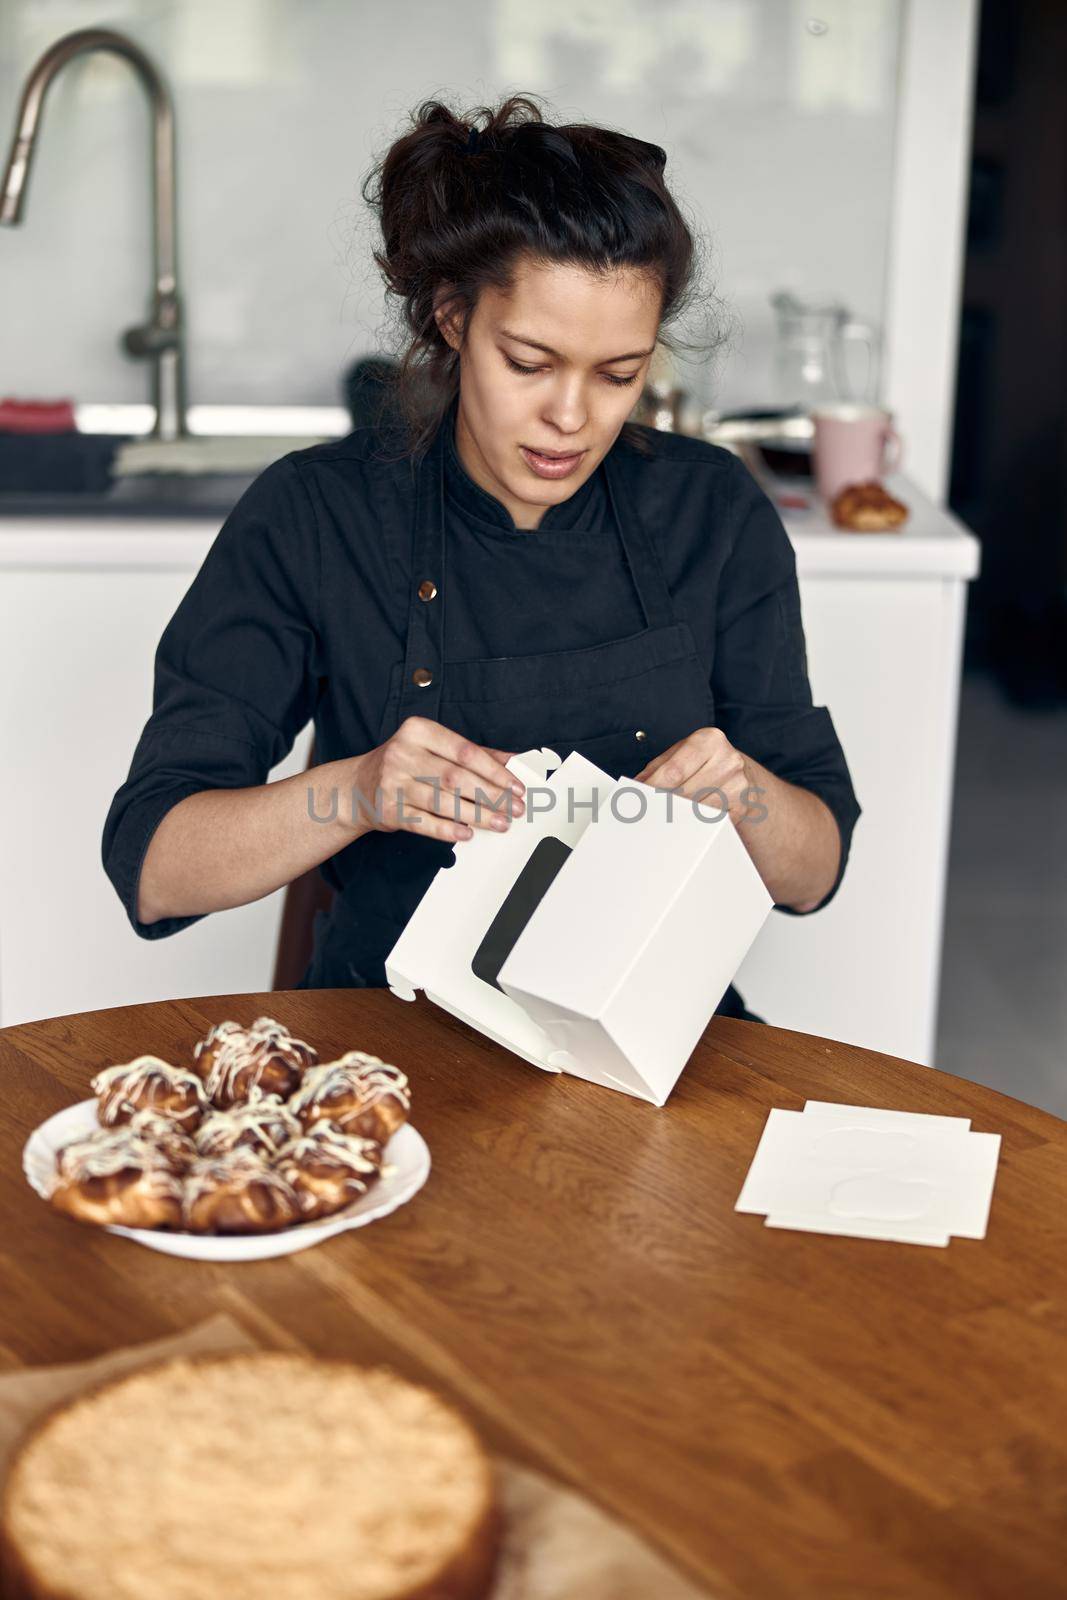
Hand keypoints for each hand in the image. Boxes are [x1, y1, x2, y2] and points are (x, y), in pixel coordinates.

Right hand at [351, 716, 524, 843]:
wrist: (357, 787)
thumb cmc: (403, 764)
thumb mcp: (433, 747)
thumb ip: (474, 753)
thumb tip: (513, 761)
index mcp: (418, 731)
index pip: (465, 751)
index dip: (495, 771)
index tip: (516, 786)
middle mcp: (403, 754)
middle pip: (456, 777)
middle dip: (491, 795)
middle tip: (514, 808)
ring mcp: (394, 783)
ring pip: (443, 801)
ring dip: (477, 815)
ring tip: (500, 823)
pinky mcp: (389, 810)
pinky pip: (424, 822)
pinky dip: (448, 829)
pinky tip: (467, 833)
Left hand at [633, 726, 758, 823]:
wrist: (741, 773)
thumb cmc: (702, 763)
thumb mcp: (679, 756)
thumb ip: (656, 770)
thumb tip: (633, 788)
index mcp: (709, 740)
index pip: (674, 770)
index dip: (652, 789)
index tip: (637, 801)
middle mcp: (728, 759)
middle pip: (685, 792)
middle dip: (662, 805)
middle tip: (646, 814)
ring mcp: (739, 783)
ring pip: (698, 809)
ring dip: (678, 817)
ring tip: (664, 818)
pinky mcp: (743, 804)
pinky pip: (711, 819)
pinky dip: (695, 823)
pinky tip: (685, 822)